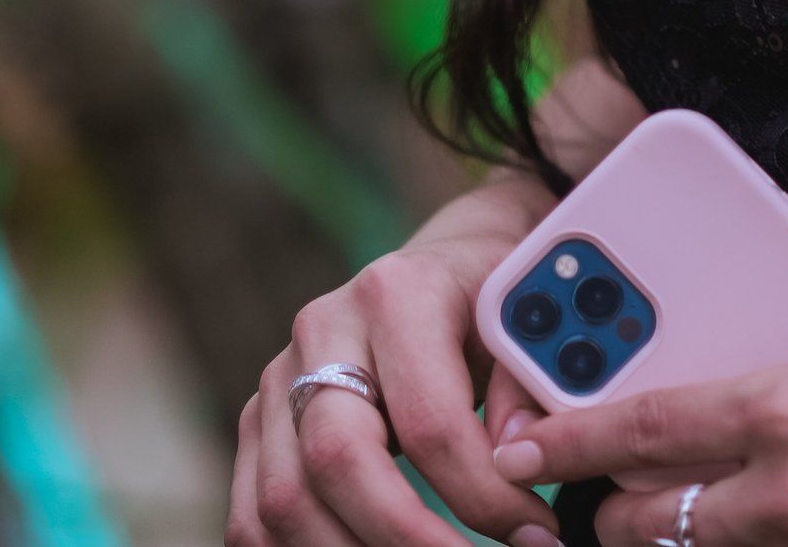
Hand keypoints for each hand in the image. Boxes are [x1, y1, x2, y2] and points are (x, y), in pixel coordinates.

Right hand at [229, 205, 553, 546]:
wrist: (442, 267)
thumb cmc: (488, 303)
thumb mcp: (523, 323)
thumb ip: (528, 387)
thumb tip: (517, 462)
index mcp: (397, 293)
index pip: (429, 421)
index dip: (483, 496)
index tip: (535, 534)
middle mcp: (323, 330)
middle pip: (336, 463)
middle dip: (404, 540)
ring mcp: (278, 379)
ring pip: (283, 504)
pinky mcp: (258, 424)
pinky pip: (252, 519)